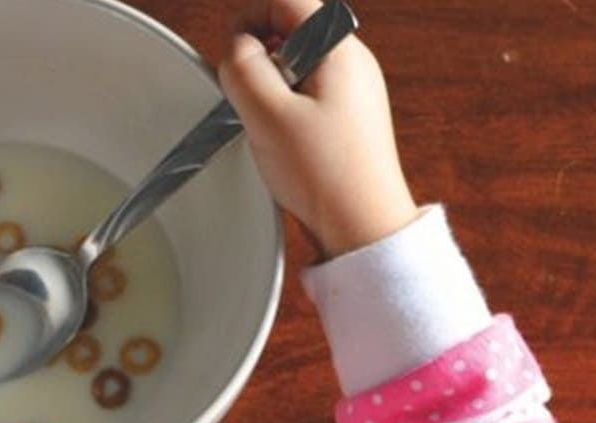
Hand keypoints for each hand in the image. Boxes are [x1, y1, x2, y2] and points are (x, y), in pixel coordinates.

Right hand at [217, 0, 418, 258]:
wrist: (363, 228)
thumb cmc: (326, 176)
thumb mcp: (267, 115)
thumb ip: (242, 69)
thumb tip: (236, 48)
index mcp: (339, 49)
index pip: (286, 1)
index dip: (249, 18)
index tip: (232, 54)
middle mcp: (352, 62)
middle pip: (290, 31)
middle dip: (259, 59)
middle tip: (250, 100)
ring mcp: (353, 90)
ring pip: (295, 65)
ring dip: (270, 88)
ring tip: (270, 126)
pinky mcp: (348, 117)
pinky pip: (306, 94)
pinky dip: (285, 110)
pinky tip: (285, 142)